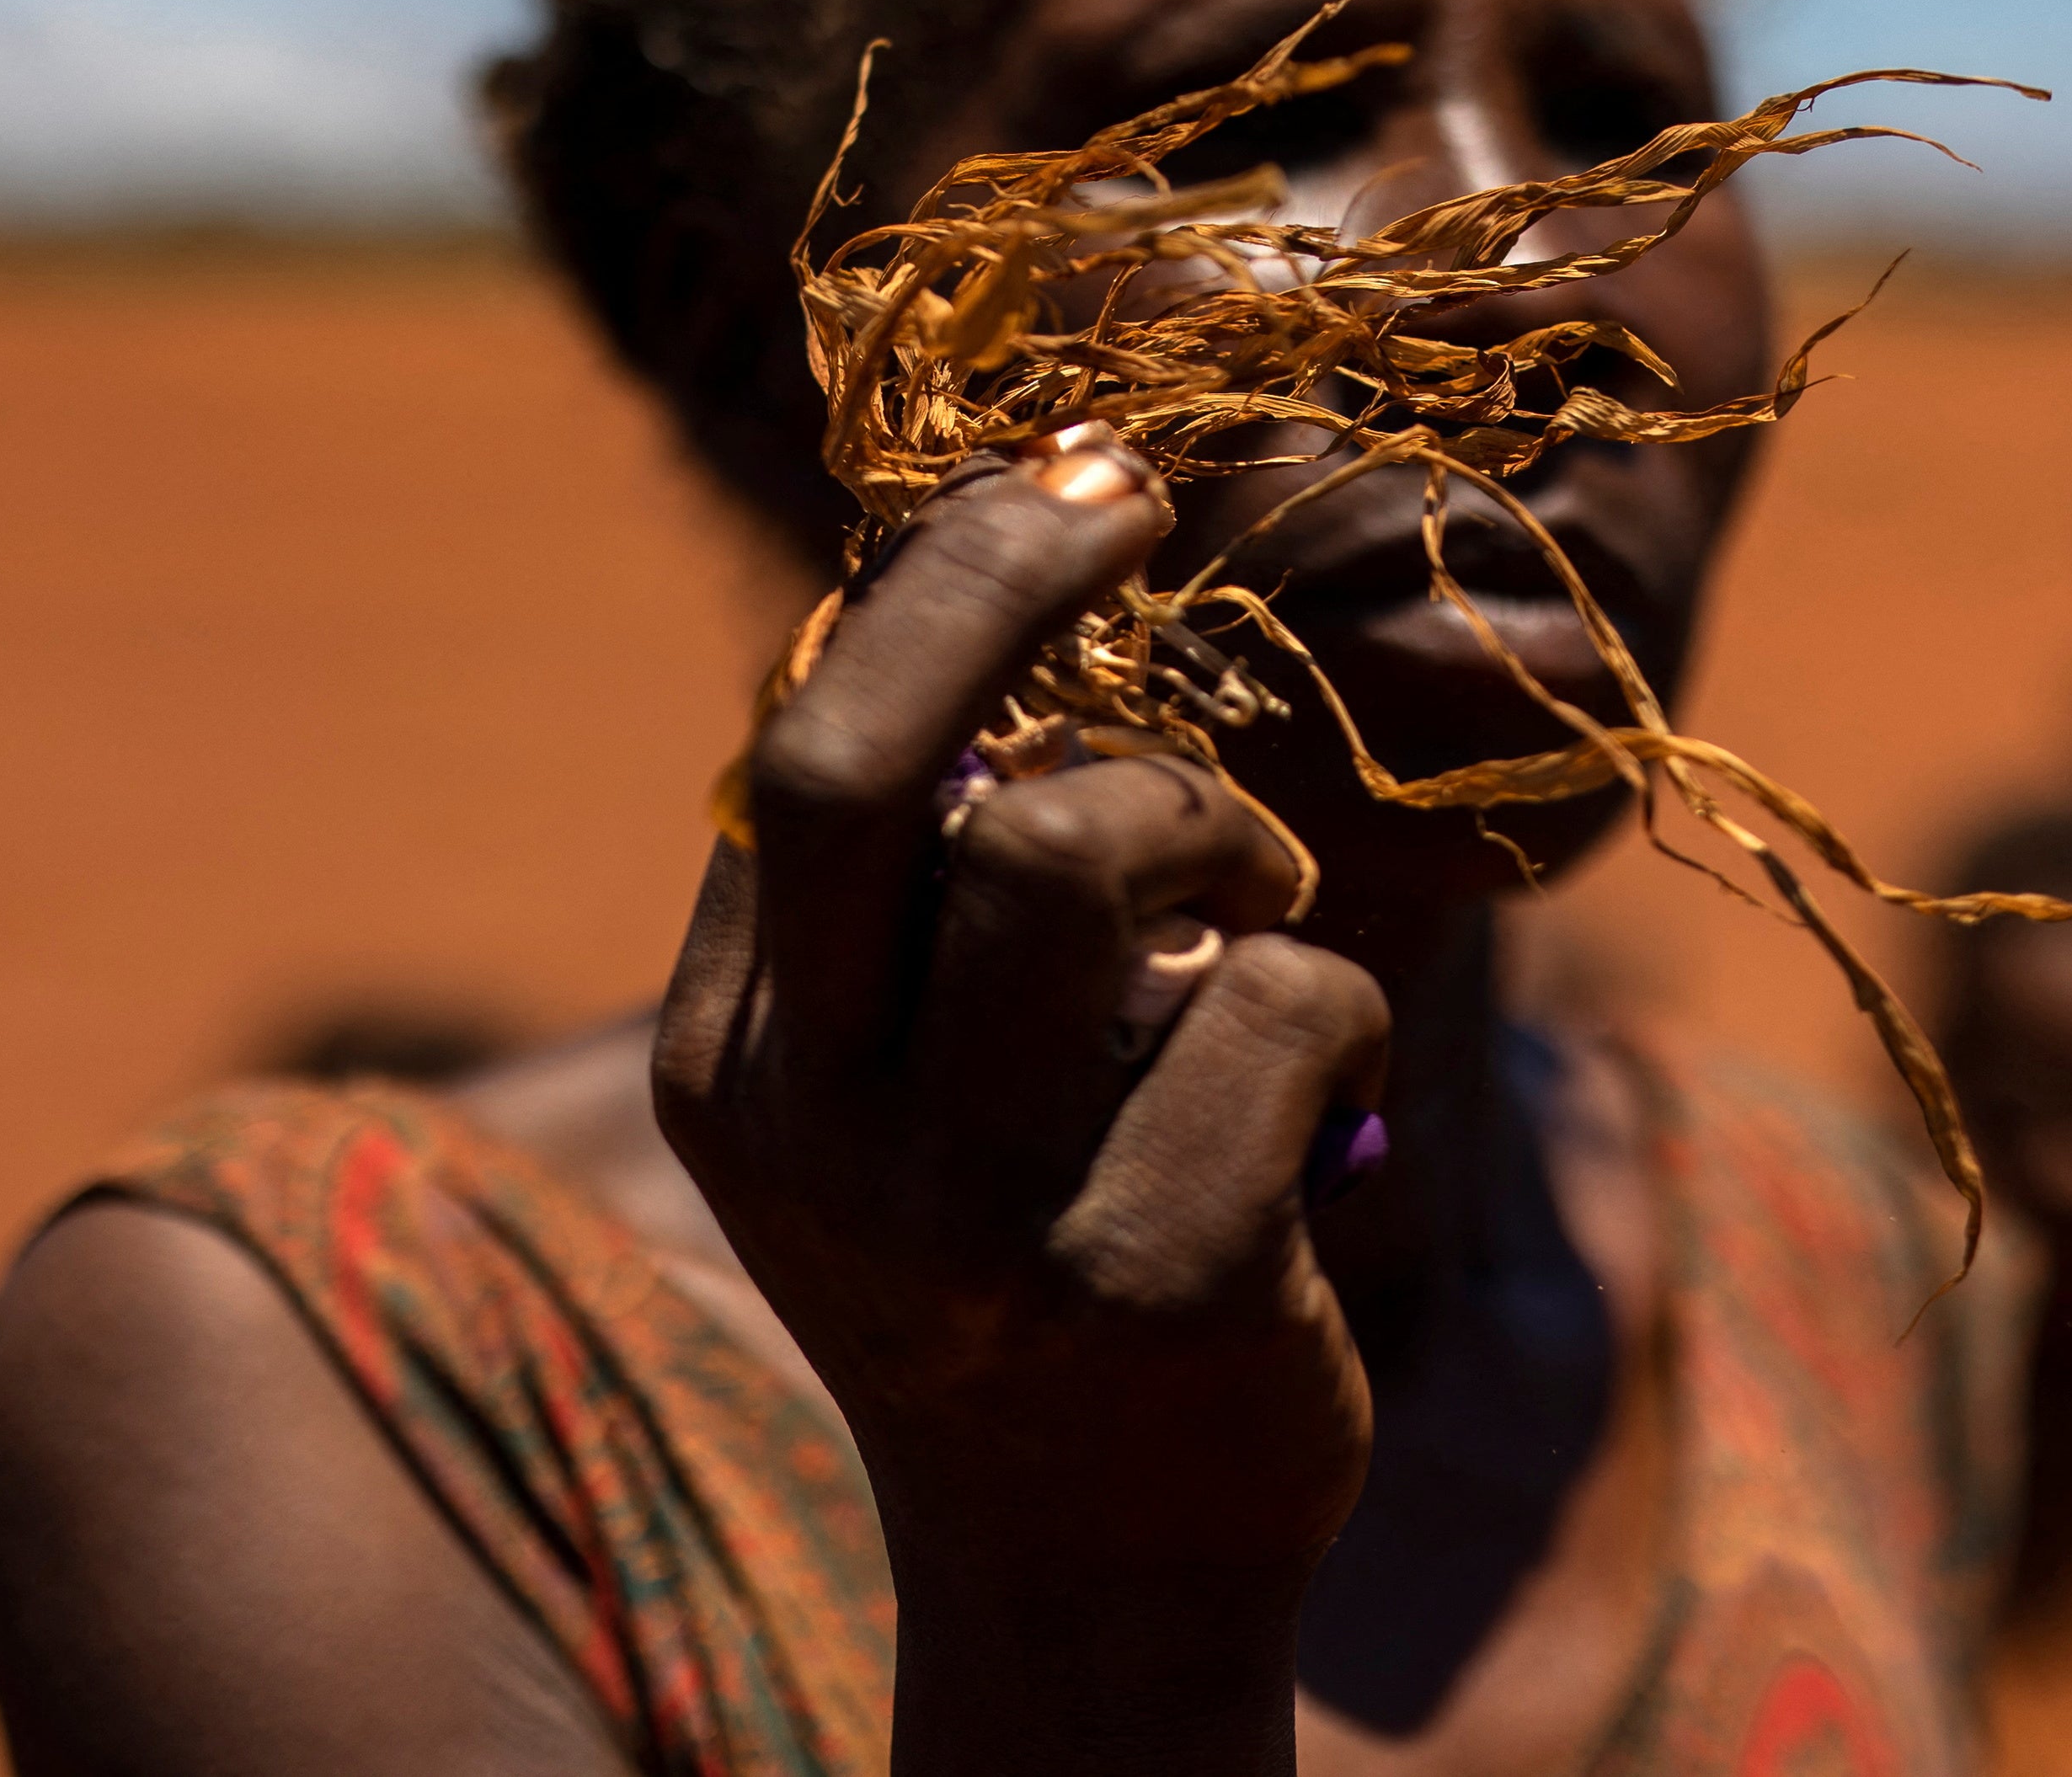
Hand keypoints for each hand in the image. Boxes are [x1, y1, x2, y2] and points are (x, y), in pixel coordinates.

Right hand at [654, 435, 1389, 1773]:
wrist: (1090, 1581)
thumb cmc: (1016, 1266)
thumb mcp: (897, 1095)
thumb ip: (906, 906)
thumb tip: (979, 588)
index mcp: (735, 1057)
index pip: (799, 748)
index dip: (941, 585)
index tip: (1070, 490)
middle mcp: (817, 1128)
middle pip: (867, 762)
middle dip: (1007, 574)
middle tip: (1130, 495)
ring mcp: (974, 1212)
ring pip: (1083, 851)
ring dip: (1214, 827)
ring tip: (1256, 899)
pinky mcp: (1152, 1273)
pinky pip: (1280, 1002)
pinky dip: (1336, 997)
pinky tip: (1323, 1086)